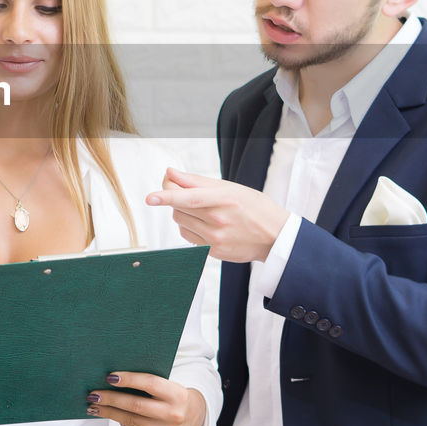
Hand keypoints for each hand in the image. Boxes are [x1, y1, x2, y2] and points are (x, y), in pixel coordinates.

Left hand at [85, 372, 206, 425]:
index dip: (129, 379)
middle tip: (93, 394)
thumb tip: (113, 380)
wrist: (193, 419)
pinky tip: (112, 416)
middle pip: (135, 406)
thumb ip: (147, 383)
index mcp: (178, 395)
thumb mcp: (167, 386)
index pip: (150, 383)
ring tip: (94, 407)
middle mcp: (175, 415)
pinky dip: (122, 423)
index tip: (109, 377)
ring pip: (131, 422)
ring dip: (109, 413)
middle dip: (111, 399)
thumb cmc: (172, 396)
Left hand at [146, 168, 289, 262]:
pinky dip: (189, 226)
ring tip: (200, 209)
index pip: (190, 198)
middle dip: (174, 197)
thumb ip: (197, 181)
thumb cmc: (254, 207)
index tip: (150, 198)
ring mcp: (216, 239)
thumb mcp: (230, 188)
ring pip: (180, 222)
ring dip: (181, 212)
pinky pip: (188, 237)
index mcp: (225, 200)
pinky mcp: (213, 252)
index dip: (168, 196)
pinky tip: (203, 222)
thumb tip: (171, 173)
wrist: (275, 237)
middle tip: (180, 189)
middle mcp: (219, 221)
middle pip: (179, 208)